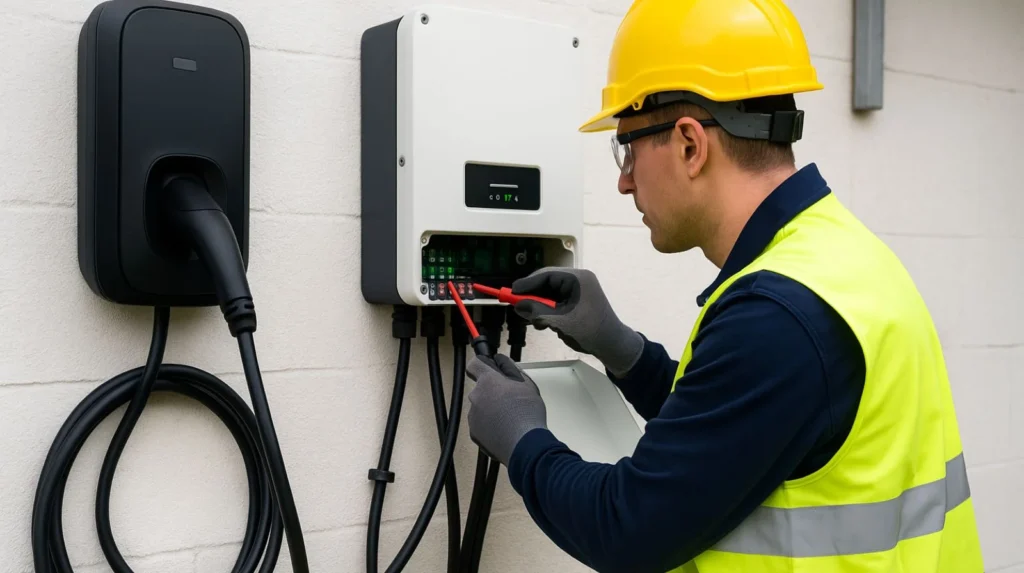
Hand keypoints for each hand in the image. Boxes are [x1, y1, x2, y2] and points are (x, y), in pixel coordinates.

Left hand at [466, 354, 546, 465]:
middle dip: (492, 392)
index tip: (486, 368)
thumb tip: (502, 362)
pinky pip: (480, 424)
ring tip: (509, 418)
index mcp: (488, 381)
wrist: (524, 443)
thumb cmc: (527, 413)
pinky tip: (504, 429)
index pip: (474, 365)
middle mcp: (476, 396)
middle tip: (510, 400)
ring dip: (491, 410)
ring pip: (480, 408)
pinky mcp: (474, 432)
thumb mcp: (526, 384)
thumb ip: (511, 369)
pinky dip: (489, 426)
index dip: (480, 365)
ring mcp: (473, 415)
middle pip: (480, 389)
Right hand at [511, 267, 642, 376]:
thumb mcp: (559, 320)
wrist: (612, 345)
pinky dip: (548, 311)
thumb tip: (518, 305)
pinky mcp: (578, 301)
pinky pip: (558, 301)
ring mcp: (579, 290)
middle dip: (533, 296)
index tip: (511, 291)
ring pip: (551, 293)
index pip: (546, 275)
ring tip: (533, 319)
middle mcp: (579, 280)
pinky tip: (544, 323)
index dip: (527, 283)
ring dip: (540, 306)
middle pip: (548, 283)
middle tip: (517, 304)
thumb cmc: (589, 330)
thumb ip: (537, 310)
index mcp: (578, 279)